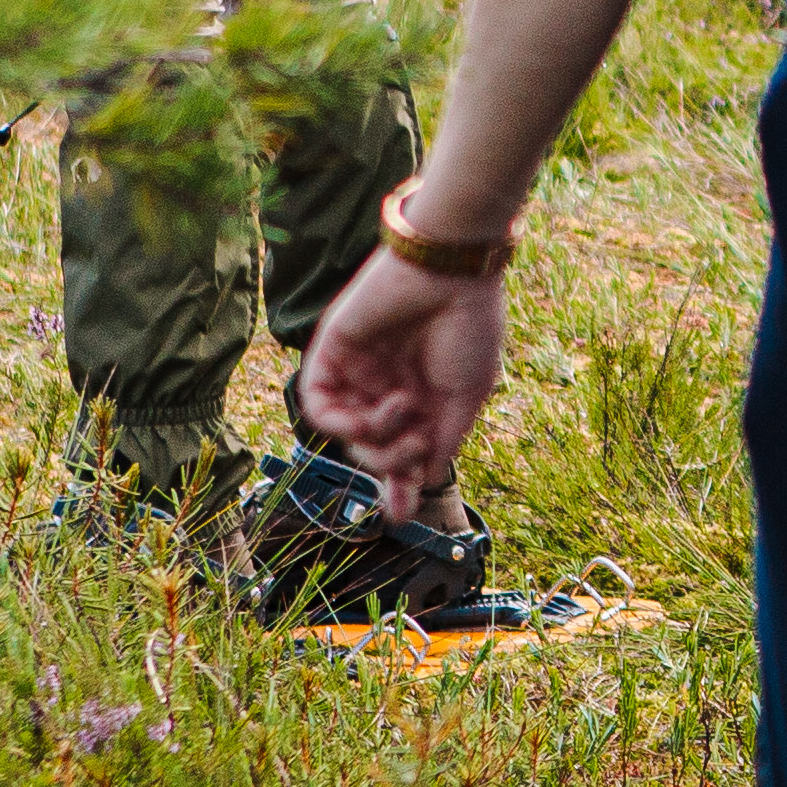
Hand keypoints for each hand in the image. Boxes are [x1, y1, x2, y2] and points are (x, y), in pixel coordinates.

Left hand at [295, 240, 506, 508]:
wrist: (452, 271)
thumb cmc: (469, 327)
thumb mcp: (466, 397)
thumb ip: (443, 440)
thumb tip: (425, 479)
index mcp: (423, 397)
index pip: (402, 452)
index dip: (401, 486)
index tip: (403, 515)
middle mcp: (387, 387)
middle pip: (372, 448)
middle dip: (391, 462)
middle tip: (416, 445)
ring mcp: (359, 371)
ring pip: (346, 430)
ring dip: (369, 440)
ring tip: (399, 415)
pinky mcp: (333, 351)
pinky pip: (317, 402)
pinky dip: (335, 421)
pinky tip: (363, 417)